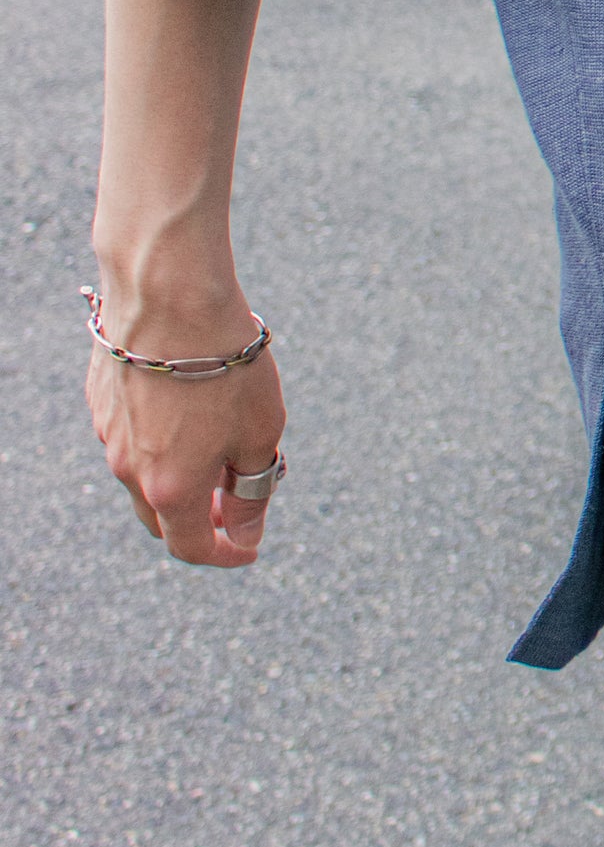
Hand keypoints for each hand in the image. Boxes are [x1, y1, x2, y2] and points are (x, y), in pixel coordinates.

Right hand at [86, 286, 287, 567]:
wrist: (170, 293)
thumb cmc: (225, 363)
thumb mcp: (260, 432)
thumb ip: (253, 489)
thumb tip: (246, 530)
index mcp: (171, 488)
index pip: (191, 548)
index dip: (224, 553)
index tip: (249, 545)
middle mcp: (128, 469)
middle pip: (161, 517)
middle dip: (199, 519)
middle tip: (235, 499)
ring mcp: (107, 432)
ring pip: (142, 473)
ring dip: (178, 474)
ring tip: (220, 440)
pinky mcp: (100, 396)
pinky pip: (129, 433)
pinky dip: (159, 437)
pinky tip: (188, 403)